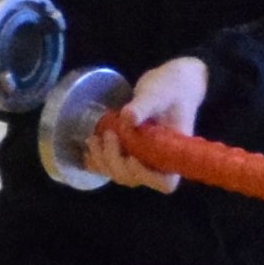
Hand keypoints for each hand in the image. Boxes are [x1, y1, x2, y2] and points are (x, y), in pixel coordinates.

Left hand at [100, 55, 210, 189]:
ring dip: (103, 161)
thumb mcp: (159, 93)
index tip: (132, 156)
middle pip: (135, 178)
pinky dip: (98, 162)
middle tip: (107, 135)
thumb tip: (128, 118)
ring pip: (121, 174)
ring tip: (93, 139)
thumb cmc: (172, 88)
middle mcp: (159, 161)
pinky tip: (89, 149)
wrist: (172, 82)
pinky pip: (113, 165)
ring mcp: (144, 158)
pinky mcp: (131, 151)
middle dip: (115, 162)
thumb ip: (144, 106)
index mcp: (174, 152)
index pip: (165, 182)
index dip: (145, 175)